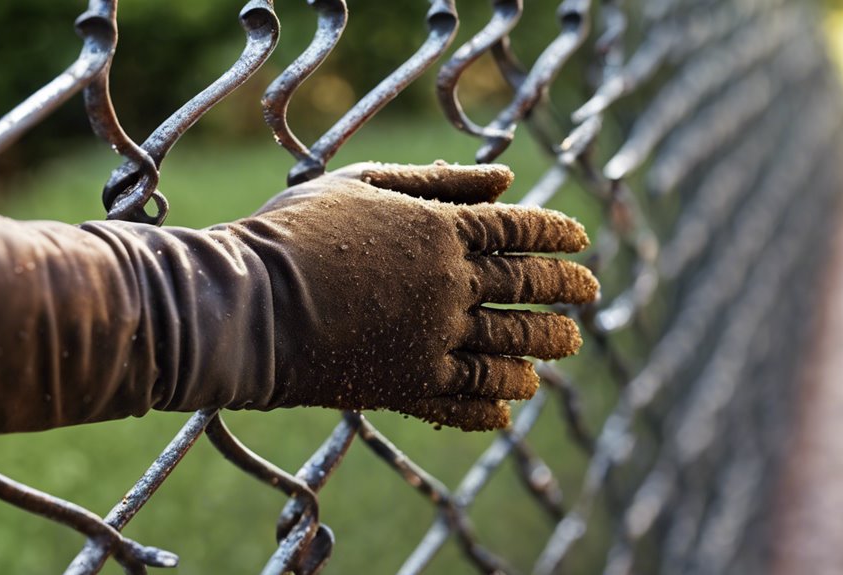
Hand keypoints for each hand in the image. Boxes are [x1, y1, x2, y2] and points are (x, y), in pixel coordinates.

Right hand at [232, 161, 598, 429]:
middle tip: (592, 294)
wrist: (250, 305)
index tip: (582, 240)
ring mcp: (434, 338)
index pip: (517, 229)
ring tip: (567, 346)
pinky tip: (510, 408)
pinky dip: (492, 404)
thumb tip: (504, 178)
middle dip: (566, 288)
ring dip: (544, 346)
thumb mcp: (361, 185)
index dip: (556, 233)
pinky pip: (466, 397)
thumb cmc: (294, 235)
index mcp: (440, 230)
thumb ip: (436, 182)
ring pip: (509, 346)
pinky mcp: (410, 385)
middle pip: (525, 287)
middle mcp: (450, 285)